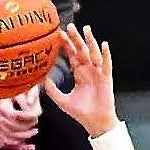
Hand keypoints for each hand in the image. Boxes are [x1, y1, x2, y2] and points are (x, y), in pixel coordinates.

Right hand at [0, 85, 41, 149]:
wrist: (2, 94)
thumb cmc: (12, 90)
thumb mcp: (20, 88)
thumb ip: (27, 93)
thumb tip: (29, 103)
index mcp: (1, 106)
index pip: (14, 115)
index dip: (27, 117)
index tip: (36, 115)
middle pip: (11, 128)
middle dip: (26, 127)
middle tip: (36, 122)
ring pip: (9, 138)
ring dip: (24, 137)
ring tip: (34, 131)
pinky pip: (9, 144)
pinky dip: (20, 147)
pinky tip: (30, 147)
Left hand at [45, 23, 117, 137]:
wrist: (95, 122)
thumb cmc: (81, 113)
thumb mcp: (63, 101)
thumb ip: (52, 91)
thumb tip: (42, 80)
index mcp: (79, 74)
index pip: (72, 55)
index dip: (66, 45)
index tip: (59, 35)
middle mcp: (89, 71)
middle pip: (82, 50)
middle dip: (76, 38)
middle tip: (69, 26)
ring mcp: (98, 73)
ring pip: (94, 53)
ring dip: (90, 41)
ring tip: (86, 29)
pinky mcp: (106, 78)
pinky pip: (106, 64)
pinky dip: (105, 54)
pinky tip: (102, 45)